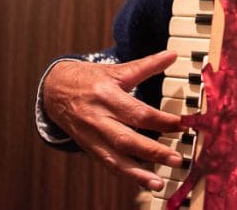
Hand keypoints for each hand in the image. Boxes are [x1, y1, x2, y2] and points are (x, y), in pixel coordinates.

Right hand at [42, 50, 183, 189]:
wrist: (55, 90)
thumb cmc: (89, 79)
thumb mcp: (116, 70)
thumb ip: (146, 65)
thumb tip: (172, 55)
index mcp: (106, 96)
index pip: (137, 112)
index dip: (160, 120)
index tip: (181, 125)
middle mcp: (98, 119)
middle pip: (126, 139)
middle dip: (152, 151)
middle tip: (176, 159)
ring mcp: (92, 137)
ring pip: (115, 158)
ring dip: (138, 173)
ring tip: (159, 182)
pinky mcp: (90, 148)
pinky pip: (108, 165)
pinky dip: (126, 175)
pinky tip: (143, 182)